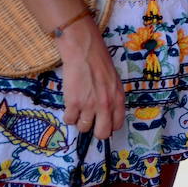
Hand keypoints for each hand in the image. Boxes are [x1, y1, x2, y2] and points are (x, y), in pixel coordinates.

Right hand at [55, 15, 124, 139]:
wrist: (84, 52)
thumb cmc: (100, 64)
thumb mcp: (114, 82)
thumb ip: (113, 99)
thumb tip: (107, 114)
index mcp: (118, 100)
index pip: (116, 125)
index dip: (108, 126)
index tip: (102, 122)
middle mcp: (106, 105)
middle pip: (101, 134)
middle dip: (95, 131)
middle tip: (89, 122)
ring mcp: (89, 106)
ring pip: (83, 128)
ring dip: (80, 121)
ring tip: (78, 109)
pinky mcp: (73, 104)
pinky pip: (69, 120)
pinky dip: (68, 115)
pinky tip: (70, 105)